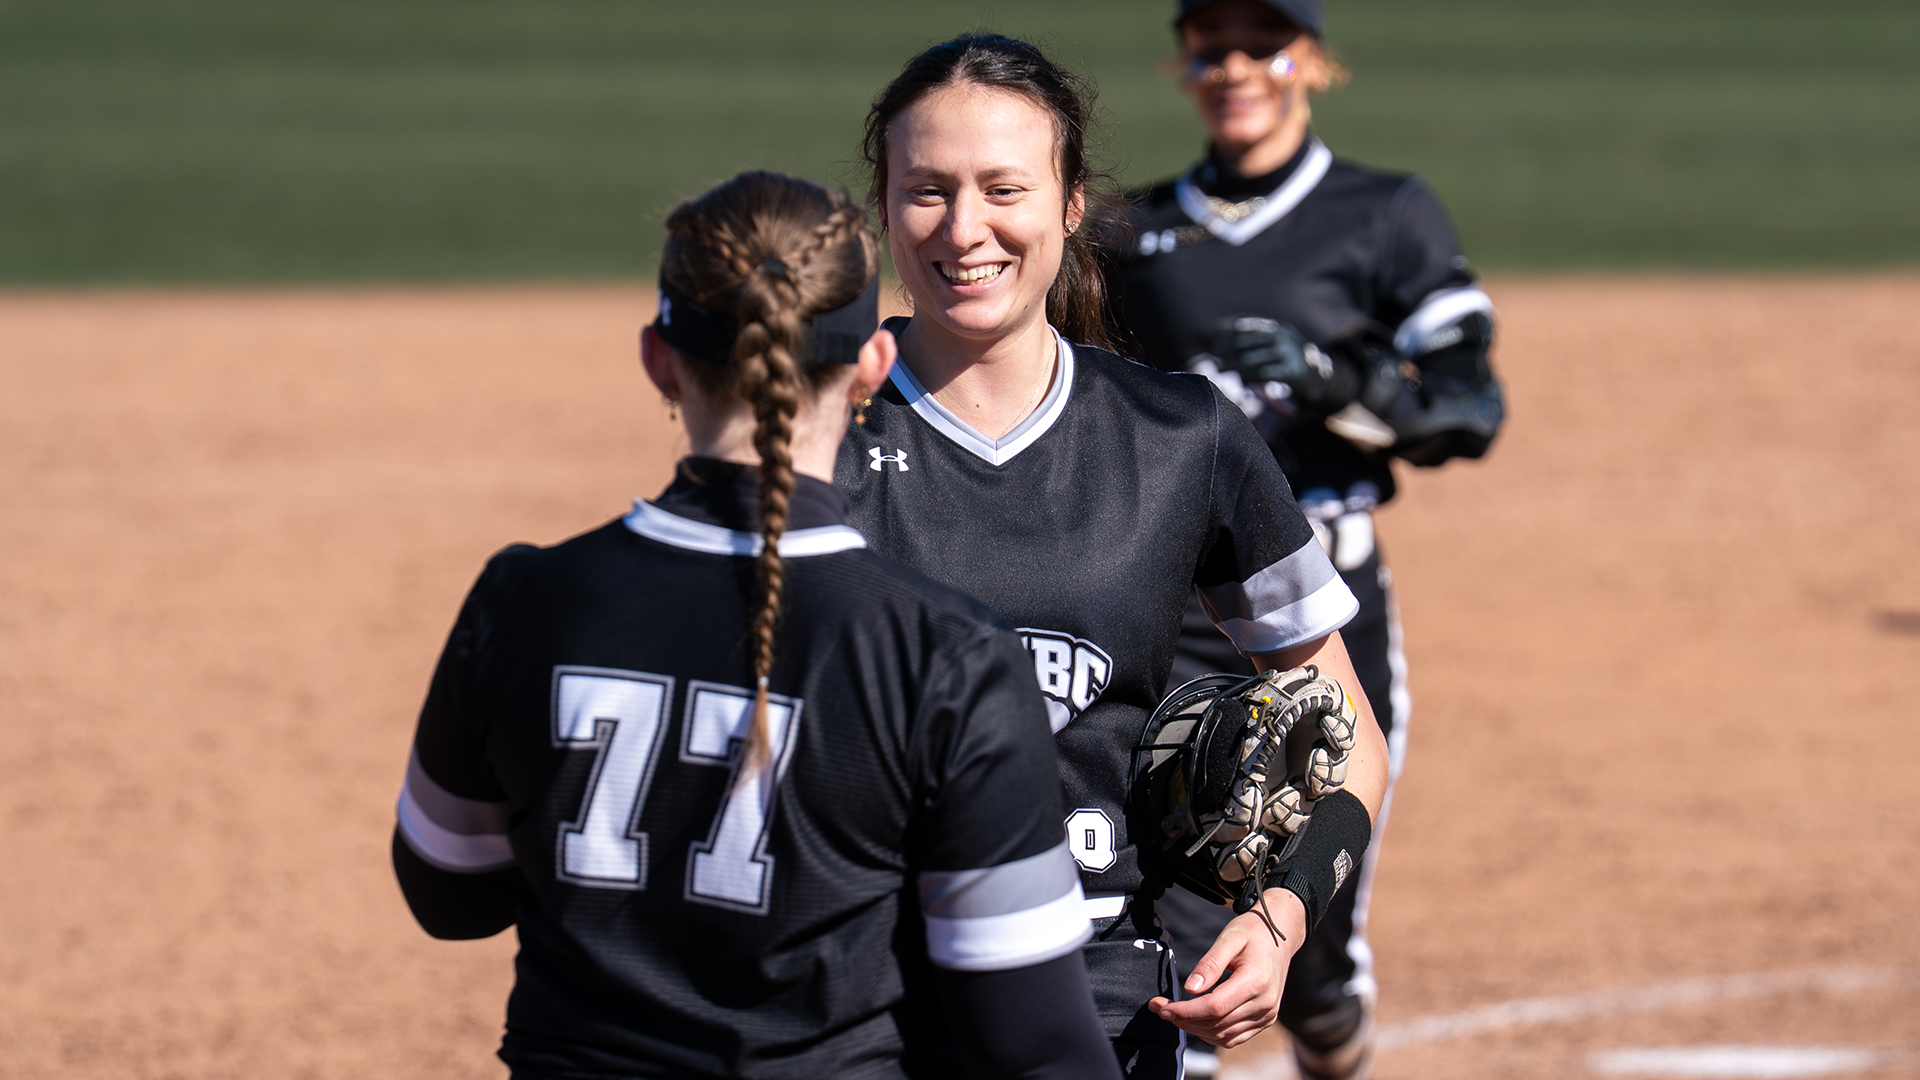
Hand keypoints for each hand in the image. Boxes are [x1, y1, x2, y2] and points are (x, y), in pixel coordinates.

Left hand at [1149, 888, 1307, 1047]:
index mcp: (1256, 981)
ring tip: (1173, 1013)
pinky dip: (1211, 1034)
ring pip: (1223, 1035)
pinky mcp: (1265, 1020)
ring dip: (1194, 1028)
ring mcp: (1267, 1015)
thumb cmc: (1252, 932)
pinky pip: (1234, 1037)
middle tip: (1158, 1007)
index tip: (1160, 1006)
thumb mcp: (1229, 937)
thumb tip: (1191, 988)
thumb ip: (1210, 963)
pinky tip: (1195, 1020)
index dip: (1185, 1011)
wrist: (1279, 935)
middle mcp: (1265, 1004)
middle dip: (1182, 1019)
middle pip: (1216, 1024)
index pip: (1215, 1007)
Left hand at [1206, 317, 1350, 414]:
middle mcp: (1282, 336)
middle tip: (1213, 355)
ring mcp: (1288, 352)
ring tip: (1221, 368)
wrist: (1319, 373)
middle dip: (1227, 347)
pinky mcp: (1292, 371)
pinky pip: (1264, 373)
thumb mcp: (1275, 343)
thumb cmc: (1288, 358)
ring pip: (1252, 358)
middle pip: (1247, 340)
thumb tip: (1222, 340)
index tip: (1213, 335)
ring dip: (1233, 364)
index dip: (1228, 329)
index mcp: (1276, 327)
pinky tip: (1239, 377)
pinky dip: (1249, 375)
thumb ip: (1254, 341)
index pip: (1247, 325)